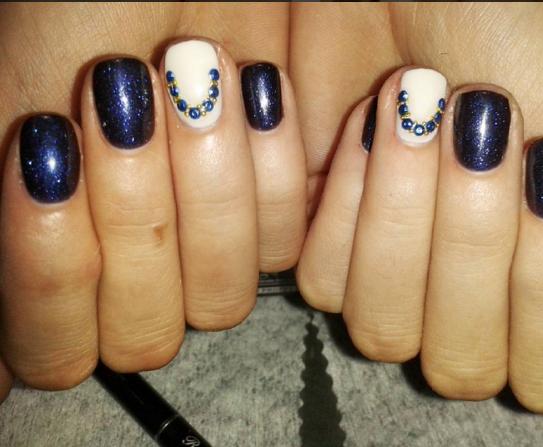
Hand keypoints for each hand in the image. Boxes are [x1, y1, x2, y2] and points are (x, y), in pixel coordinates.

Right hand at [0, 14, 306, 395]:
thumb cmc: (88, 9)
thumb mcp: (16, 104)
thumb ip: (9, 230)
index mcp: (66, 259)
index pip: (56, 346)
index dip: (49, 268)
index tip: (47, 143)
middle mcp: (139, 269)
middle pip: (147, 331)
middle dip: (136, 213)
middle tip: (124, 91)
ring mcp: (211, 251)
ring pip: (220, 299)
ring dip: (206, 187)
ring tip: (194, 70)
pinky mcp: (278, 218)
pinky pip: (284, 244)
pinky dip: (268, 163)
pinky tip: (255, 81)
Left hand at [297, 67, 542, 413]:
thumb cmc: (500, 37)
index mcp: (533, 282)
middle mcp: (460, 295)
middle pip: (457, 363)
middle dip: (470, 243)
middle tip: (482, 126)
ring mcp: (388, 278)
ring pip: (381, 329)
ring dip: (402, 218)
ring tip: (414, 109)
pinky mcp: (324, 245)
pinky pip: (319, 282)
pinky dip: (344, 201)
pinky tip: (363, 123)